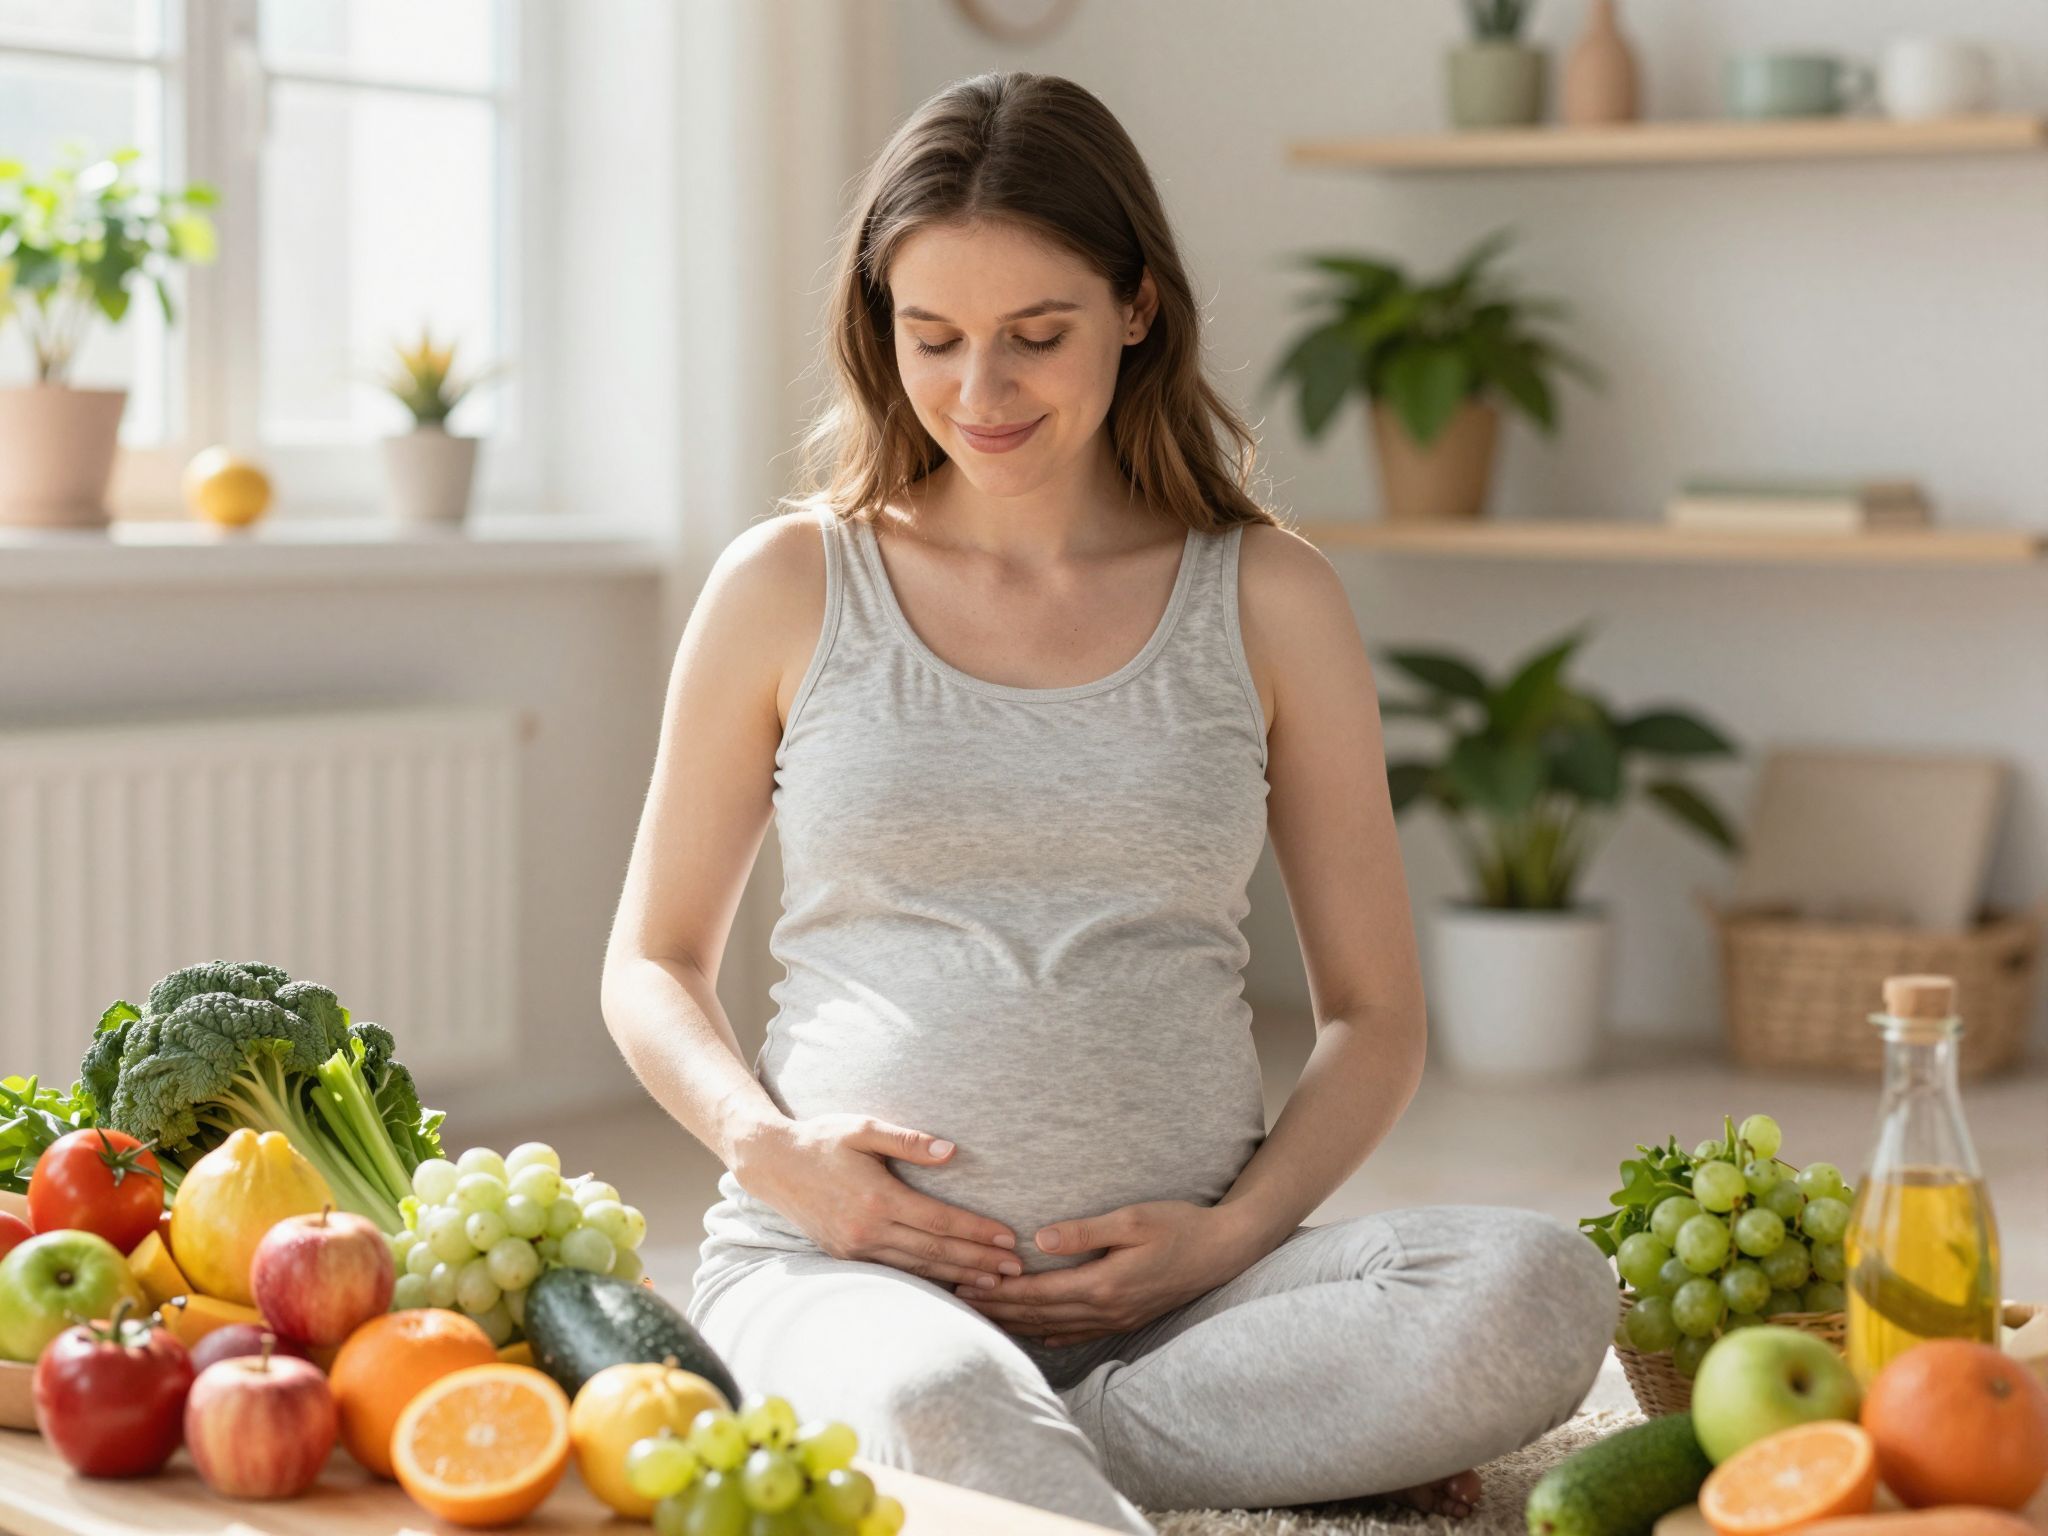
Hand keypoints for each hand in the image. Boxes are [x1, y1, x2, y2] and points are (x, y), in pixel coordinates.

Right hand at [729, 1114, 1022, 1287]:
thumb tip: (951, 1150)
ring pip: (918, 1269)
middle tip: (1017, 1269)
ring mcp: (855, 1249)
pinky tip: (952, 1284)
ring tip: (996, 1283)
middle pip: (935, 1252)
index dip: (977, 1231)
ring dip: (959, 1277)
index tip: (1009, 1238)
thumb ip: (908, 1140)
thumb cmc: (822, 1139)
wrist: (772, 1164)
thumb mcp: (863, 1128)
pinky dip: (928, 1281)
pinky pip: (897, 1273)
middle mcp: (867, 1230)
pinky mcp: (846, 1257)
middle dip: (979, 1261)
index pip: (940, 1221)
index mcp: (878, 1198)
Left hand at [952, 1200, 1250, 1347]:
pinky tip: (1032, 1332)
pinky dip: (1048, 1333)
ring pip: (1053, 1327)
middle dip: (996, 1309)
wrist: (1223, 1251)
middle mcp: (1106, 1310)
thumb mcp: (1132, 1220)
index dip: (999, 1291)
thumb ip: (1085, 1231)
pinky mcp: (1125, 1319)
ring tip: (982, 1315)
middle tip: (956, 1301)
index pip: (1038, 1293)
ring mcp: (1117, 1319)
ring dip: (1016, 1322)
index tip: (965, 1284)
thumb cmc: (1178, 1226)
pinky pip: (1078, 1333)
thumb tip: (1039, 1239)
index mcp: (1104, 1284)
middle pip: (1038, 1316)